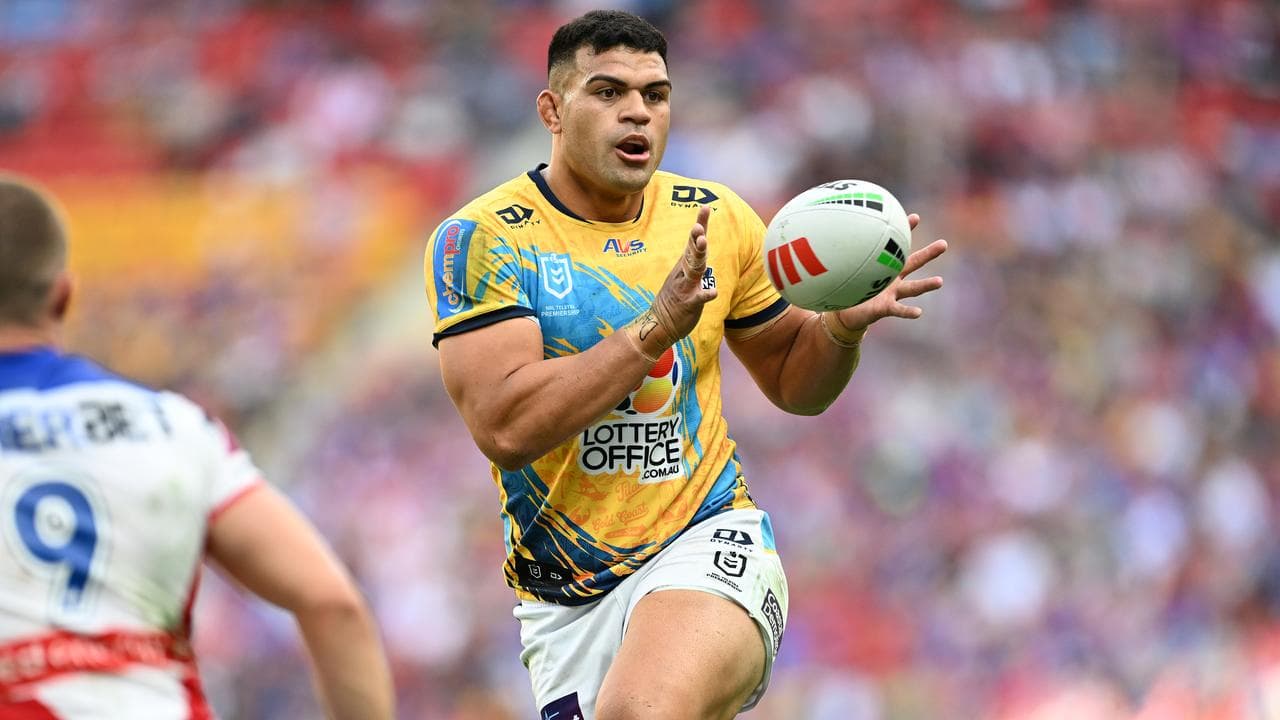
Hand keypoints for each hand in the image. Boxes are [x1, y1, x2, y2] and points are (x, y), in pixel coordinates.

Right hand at [631, 206, 718, 357]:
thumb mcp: (684, 274)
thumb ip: (694, 258)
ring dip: (698, 256)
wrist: (659, 324)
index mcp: (684, 265)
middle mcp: (684, 273)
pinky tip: (712, 292)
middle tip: (698, 226)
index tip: (704, 207)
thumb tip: (702, 238)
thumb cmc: (674, 299)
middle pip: (692, 252)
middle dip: (696, 238)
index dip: (700, 225)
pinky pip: (697, 298)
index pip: (693, 242)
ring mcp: (685, 288)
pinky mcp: (688, 304)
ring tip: (703, 243)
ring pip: (694, 270)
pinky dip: (705, 294)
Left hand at [833, 213, 946, 332]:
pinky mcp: (884, 309)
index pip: (897, 246)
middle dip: (928, 254)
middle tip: (944, 244)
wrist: (844, 313)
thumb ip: (841, 252)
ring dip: (925, 285)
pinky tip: (919, 312)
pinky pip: (898, 310)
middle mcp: (892, 280)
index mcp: (885, 267)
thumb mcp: (844, 268)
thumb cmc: (848, 289)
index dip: (905, 232)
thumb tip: (828, 227)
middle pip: (913, 264)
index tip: (914, 217)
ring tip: (940, 282)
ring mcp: (891, 295)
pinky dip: (908, 312)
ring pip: (912, 288)